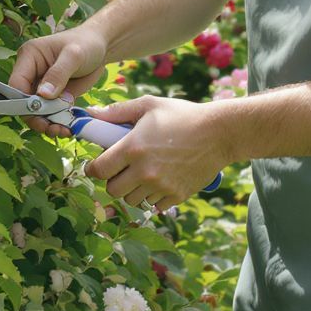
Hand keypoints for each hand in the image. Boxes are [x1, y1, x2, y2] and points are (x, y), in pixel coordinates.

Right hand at [9, 26, 107, 136]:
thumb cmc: (86, 43)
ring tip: (63, 130)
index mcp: (29, 57)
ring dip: (48, 124)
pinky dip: (58, 122)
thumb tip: (42, 94)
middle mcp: (31, 73)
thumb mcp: (74, 55)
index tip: (41, 114)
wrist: (101, 47)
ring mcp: (41, 86)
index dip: (24, 102)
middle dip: (37, 117)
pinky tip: (68, 128)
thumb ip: (58, 74)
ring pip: (37, 112)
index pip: (16, 84)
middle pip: (24, 102)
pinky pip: (51, 113)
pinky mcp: (53, 96)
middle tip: (54, 128)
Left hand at [84, 96, 226, 211]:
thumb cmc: (182, 115)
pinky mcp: (176, 196)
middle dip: (114, 180)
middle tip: (122, 168)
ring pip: (132, 200)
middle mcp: (144, 171)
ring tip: (144, 172)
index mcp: (132, 148)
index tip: (97, 165)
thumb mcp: (149, 105)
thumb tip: (90, 114)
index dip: (93, 168)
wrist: (219, 133)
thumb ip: (117, 111)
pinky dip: (153, 196)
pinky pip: (154, 205)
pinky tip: (161, 179)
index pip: (99, 170)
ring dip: (133, 189)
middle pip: (113, 190)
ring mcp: (161, 186)